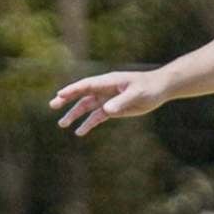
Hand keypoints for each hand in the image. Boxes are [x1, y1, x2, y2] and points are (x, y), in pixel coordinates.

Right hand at [50, 69, 166, 135]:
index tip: (60, 94)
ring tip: (62, 124)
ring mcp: (108, 99)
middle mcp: (105, 90)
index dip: (73, 89)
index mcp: (108, 82)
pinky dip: (88, 123)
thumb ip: (121, 102)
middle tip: (53, 105)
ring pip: (87, 107)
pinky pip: (97, 116)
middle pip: (82, 95)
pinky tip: (80, 132)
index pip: (87, 85)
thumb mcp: (136, 94)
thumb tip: (106, 110)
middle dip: (67, 100)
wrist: (160, 89)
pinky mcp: (114, 109)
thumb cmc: (149, 87)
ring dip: (75, 115)